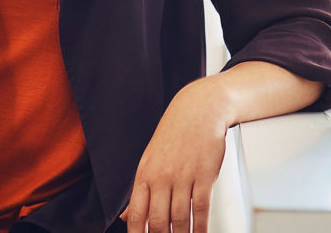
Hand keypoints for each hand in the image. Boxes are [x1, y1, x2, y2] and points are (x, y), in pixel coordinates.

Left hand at [122, 79, 231, 232]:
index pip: (136, 214)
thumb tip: (125, 217)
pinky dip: (201, 227)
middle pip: (158, 221)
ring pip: (180, 218)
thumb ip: (140, 190)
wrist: (200, 109)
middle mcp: (162, 177)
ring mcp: (184, 176)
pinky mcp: (205, 175)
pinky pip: (201, 208)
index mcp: (144, 174)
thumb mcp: (150, 159)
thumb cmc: (175, 135)